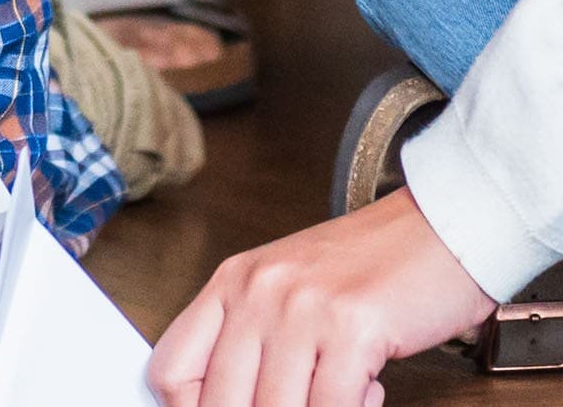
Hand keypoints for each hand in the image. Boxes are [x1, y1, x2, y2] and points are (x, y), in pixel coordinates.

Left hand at [150, 188, 493, 406]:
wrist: (442, 227)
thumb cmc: (371, 265)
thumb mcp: (286, 289)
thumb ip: (251, 338)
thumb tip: (230, 399)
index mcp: (230, 283)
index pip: (173, 370)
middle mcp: (256, 293)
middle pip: (221, 402)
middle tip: (297, 405)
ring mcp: (300, 310)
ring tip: (337, 397)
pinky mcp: (351, 329)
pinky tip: (368, 393)